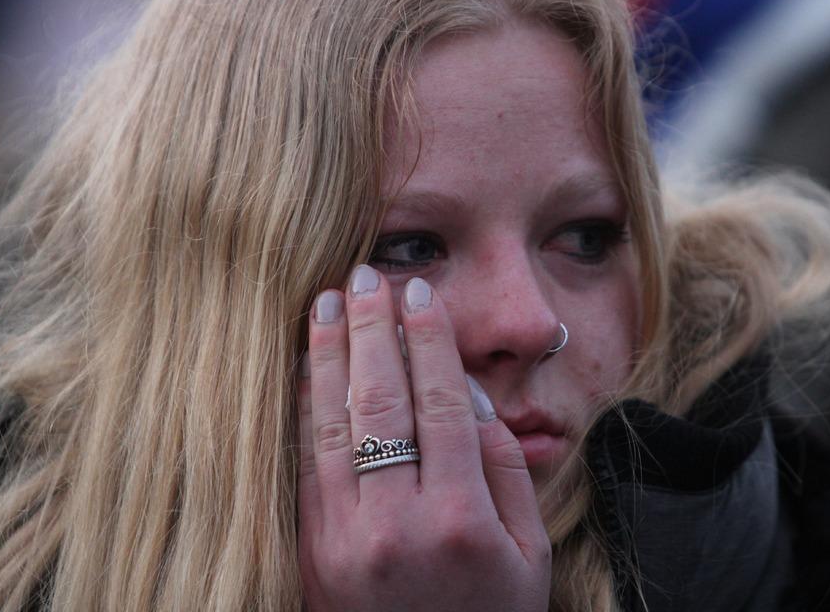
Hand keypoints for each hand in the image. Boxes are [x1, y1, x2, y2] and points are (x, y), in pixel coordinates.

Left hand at [297, 264, 551, 611]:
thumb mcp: (527, 552)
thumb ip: (504, 468)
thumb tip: (462, 393)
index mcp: (460, 521)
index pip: (438, 404)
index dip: (427, 341)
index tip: (417, 295)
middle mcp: (396, 526)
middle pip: (379, 401)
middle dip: (369, 329)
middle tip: (364, 276)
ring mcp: (343, 541)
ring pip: (330, 425)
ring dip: (325, 356)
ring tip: (323, 302)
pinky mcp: (310, 553)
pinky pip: (303, 464)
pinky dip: (303, 408)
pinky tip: (305, 368)